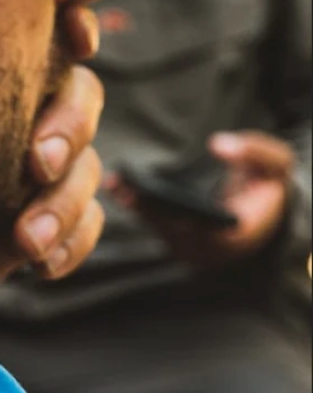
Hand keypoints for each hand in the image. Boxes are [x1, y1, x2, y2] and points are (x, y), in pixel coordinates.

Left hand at [11, 0, 107, 279]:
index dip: (77, 20)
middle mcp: (23, 103)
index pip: (45, 24)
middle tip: (37, 162)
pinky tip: (40, 264)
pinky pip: (88, 223)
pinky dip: (71, 243)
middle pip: (81, 94)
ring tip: (27, 239)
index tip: (76, 35)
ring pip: (88, 166)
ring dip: (64, 201)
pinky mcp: (50, 216)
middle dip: (70, 125)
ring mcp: (43, 162)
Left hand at [109, 130, 294, 268]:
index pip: (206, 231)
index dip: (179, 214)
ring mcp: (199, 247)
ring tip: (117, 184)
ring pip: (163, 230)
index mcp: (242, 230)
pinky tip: (118, 187)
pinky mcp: (184, 241)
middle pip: (177, 231)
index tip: (153, 196)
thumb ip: (253, 151)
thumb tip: (218, 145)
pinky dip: (139, 207)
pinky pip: (157, 226)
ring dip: (139, 207)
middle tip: (125, 188)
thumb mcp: (274, 161)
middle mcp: (218, 246)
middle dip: (150, 209)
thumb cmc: (268, 179)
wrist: (266, 201)